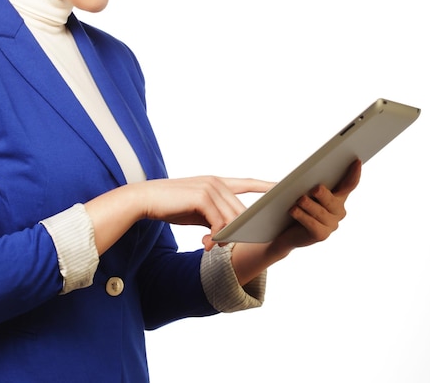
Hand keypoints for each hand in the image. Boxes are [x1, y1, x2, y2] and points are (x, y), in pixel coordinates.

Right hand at [85, 176, 273, 254]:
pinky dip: (215, 236)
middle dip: (241, 230)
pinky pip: (219, 221)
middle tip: (232, 246)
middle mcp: (216, 182)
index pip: (247, 182)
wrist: (145, 200)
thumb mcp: (197, 213)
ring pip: (231, 217)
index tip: (284, 187)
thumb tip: (228, 235)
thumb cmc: (171, 206)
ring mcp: (210, 187)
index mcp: (217, 183)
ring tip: (211, 248)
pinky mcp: (202, 196)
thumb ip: (215, 218)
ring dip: (225, 237)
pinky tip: (206, 245)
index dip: (266, 185)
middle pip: (241, 209)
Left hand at [275, 159, 361, 250]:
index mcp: (337, 195)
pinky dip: (302, 216)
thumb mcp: (300, 188)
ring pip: (321, 212)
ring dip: (309, 205)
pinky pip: (312, 225)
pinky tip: (293, 210)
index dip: (354, 174)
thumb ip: (306, 181)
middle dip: (324, 194)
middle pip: (333, 200)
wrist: (284, 228)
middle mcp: (338, 210)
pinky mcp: (321, 235)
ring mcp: (331, 224)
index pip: (348, 184)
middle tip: (316, 188)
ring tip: (300, 200)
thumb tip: (307, 174)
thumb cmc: (293, 202)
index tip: (356, 161)